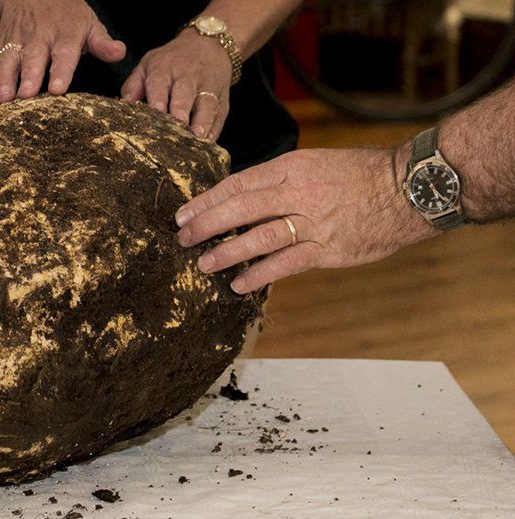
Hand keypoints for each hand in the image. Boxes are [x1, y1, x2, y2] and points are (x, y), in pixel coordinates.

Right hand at [0, 0, 125, 103]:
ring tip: (2, 99)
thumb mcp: (89, 23)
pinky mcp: (0, 45)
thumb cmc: (67, 15)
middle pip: (32, 58)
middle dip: (28, 77)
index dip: (60, 71)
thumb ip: (102, 42)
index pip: (63, 54)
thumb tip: (120, 52)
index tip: (57, 89)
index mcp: (64, 34)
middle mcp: (38, 37)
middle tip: (25, 96)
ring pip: (8, 60)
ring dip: (4, 79)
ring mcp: (16, 41)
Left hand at [122, 30, 231, 138]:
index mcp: (165, 69)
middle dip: (180, 113)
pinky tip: (209, 143)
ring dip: (203, 122)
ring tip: (197, 138)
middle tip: (176, 131)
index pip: (159, 84)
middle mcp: (188, 77)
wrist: (210, 45)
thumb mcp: (148, 64)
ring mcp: (208, 89)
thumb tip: (125, 106)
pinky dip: (215, 129)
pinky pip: (220, 116)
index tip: (156, 113)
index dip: (158, 99)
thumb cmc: (172, 61)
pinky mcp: (222, 100)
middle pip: (184, 96)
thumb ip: (133, 85)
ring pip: (206, 105)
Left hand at [173, 148, 437, 292]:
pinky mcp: (327, 248)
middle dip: (207, 224)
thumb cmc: (360, 175)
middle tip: (182, 237)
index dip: (208, 200)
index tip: (184, 213)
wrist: (408, 188)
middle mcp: (298, 192)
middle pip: (241, 208)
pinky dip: (259, 274)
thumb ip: (280, 180)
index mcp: (292, 166)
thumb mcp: (315, 163)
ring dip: (227, 252)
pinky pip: (286, 263)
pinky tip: (238, 284)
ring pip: (259, 237)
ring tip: (203, 264)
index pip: (239, 183)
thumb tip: (242, 198)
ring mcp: (313, 221)